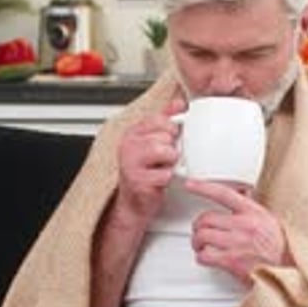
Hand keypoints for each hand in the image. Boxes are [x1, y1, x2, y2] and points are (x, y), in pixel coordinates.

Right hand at [116, 96, 185, 223]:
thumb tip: (179, 103)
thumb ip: (165, 120)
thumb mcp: (154, 142)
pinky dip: (168, 178)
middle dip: (171, 148)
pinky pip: (166, 173)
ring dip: (170, 162)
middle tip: (165, 159)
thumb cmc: (145, 172)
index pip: (159, 119)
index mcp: (132, 133)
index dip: (171, 129)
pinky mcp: (138, 181)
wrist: (134, 203)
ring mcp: (130, 163)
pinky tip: (160, 180)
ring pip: (165, 151)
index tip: (170, 139)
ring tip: (163, 167)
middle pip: (164, 136)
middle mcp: (128, 145)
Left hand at [186, 179, 292, 284]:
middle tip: (200, 231)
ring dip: (197, 242)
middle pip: (206, 218)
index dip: (204, 187)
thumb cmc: (282, 250)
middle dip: (198, 226)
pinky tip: (207, 258)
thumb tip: (241, 194)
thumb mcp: (270, 220)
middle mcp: (245, 225)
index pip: (224, 193)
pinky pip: (205, 256)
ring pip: (202, 236)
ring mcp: (237, 244)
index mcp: (254, 212)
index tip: (191, 184)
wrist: (290, 272)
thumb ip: (252, 209)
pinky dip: (201, 257)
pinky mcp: (232, 262)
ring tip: (201, 246)